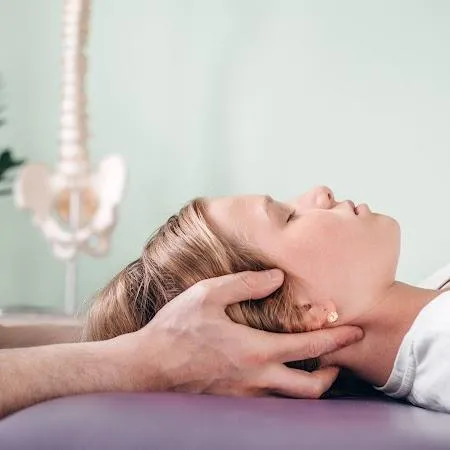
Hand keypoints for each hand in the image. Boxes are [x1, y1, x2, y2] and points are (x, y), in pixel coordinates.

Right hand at [120, 270, 363, 397]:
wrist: (147, 367)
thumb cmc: (176, 329)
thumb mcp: (207, 294)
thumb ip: (245, 283)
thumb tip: (276, 277)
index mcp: (255, 350)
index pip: (309, 347)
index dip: (337, 339)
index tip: (355, 330)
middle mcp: (256, 378)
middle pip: (311, 389)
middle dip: (333, 374)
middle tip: (340, 360)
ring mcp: (245, 395)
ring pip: (292, 398)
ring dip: (310, 383)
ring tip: (315, 366)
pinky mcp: (233, 402)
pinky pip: (270, 400)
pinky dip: (285, 388)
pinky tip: (279, 372)